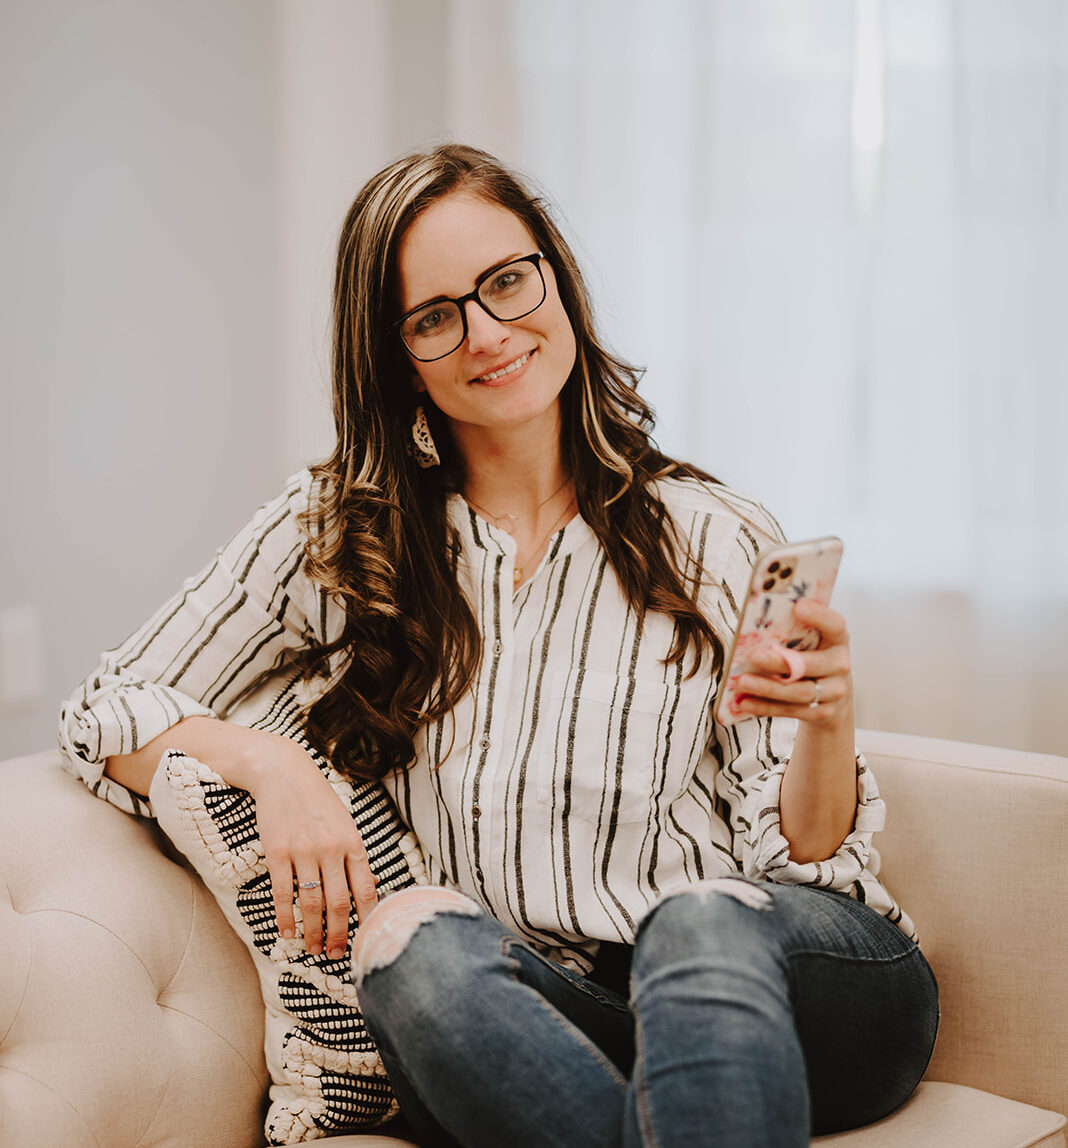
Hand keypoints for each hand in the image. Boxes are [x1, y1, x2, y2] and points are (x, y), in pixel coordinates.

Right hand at [239, 730, 377, 959]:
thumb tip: (371, 887)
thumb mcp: (344, 823)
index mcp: (352, 842)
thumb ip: (354, 855)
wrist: (284, 773)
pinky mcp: (278, 852)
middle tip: (335, 955)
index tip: (367, 939)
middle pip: (339, 903)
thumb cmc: (317, 801)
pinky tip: (287, 933)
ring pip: (312, 903)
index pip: (365, 889)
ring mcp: (304, 851)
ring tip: (313, 950)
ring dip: (313, 932)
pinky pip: (284, 893)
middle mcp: (331, 849)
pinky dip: (285, 917)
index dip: (367, 918)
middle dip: (339, 935)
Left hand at [728, 599, 852, 730]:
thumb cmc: (812, 657)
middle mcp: (840, 664)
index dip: (819, 616)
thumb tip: (753, 623)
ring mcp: (835, 691)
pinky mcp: (824, 713)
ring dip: (768, 688)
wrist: (832, 695)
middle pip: (810, 664)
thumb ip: (795, 631)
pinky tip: (745, 701)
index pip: (835, 625)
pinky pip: (792, 711)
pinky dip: (766, 707)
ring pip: (799, 691)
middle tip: (753, 656)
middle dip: (780, 661)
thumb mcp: (812, 641)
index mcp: (837, 639)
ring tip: (742, 682)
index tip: (798, 607)